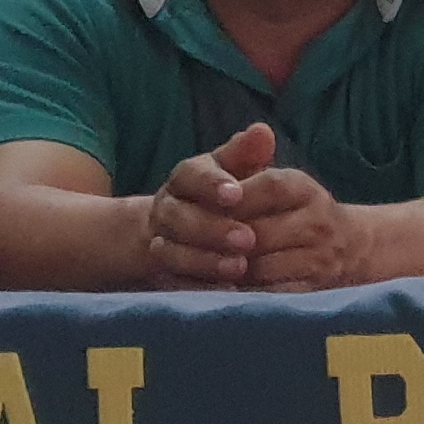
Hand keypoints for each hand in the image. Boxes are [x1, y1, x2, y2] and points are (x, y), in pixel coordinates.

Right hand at [144, 122, 283, 289]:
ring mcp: (161, 241)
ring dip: (206, 260)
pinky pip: (175, 282)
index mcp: (184, 178)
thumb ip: (246, 153)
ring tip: (240, 268)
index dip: (212, 185)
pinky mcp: (164, 273)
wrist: (186, 233)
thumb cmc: (224, 194)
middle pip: (179, 217)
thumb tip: (262, 132)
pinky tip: (227, 292)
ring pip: (173, 251)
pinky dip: (199, 288)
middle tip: (248, 239)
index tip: (236, 193)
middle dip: (213, 228)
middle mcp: (166, 208)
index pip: (191, 175)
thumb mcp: (234, 169)